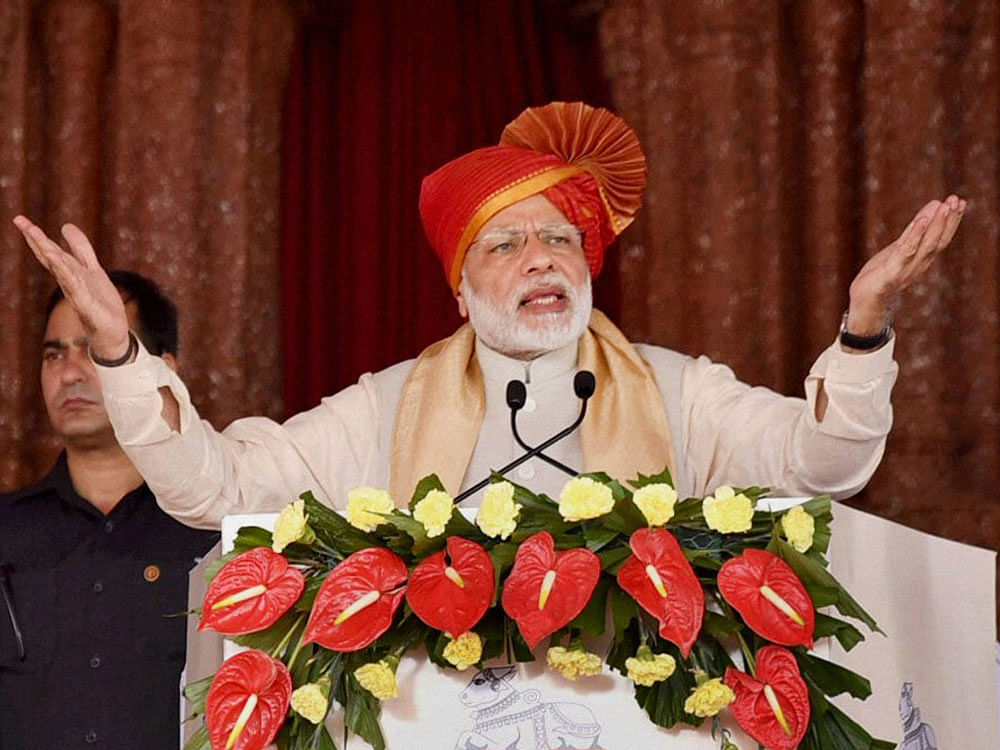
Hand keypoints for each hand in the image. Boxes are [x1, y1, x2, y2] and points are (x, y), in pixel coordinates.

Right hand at [13, 216, 130, 358]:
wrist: (112, 330)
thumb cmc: (99, 301)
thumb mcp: (91, 269)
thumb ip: (80, 249)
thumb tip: (65, 225)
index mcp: (68, 272)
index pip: (49, 251)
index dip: (36, 236)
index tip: (20, 219)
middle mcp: (68, 281)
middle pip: (49, 257)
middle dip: (36, 239)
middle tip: (20, 221)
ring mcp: (75, 292)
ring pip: (60, 270)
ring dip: (49, 254)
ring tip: (37, 237)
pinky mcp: (86, 304)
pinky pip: (75, 286)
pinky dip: (67, 274)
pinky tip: (59, 262)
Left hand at [845, 195, 965, 334]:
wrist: (865, 302)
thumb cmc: (881, 273)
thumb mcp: (899, 248)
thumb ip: (914, 230)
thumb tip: (933, 206)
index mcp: (923, 260)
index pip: (942, 239)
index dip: (952, 221)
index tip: (960, 202)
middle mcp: (920, 265)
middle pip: (939, 241)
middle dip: (948, 220)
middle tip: (956, 200)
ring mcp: (907, 270)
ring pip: (927, 245)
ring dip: (936, 225)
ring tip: (943, 206)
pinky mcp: (892, 273)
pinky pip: (906, 252)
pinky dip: (915, 236)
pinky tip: (921, 220)